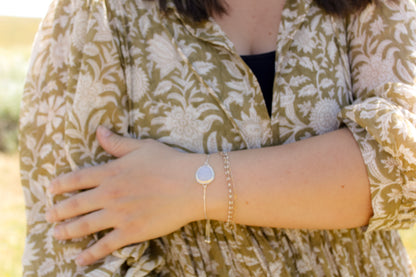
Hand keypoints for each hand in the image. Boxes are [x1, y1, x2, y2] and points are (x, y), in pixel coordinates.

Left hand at [45, 126, 202, 265]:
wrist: (192, 185)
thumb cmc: (169, 162)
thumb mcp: (141, 147)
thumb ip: (117, 143)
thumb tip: (99, 130)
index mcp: (110, 172)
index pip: (77, 179)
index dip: (60, 185)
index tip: (51, 190)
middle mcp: (109, 194)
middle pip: (75, 205)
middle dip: (58, 211)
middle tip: (48, 216)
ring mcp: (119, 215)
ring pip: (84, 226)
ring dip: (67, 231)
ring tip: (56, 235)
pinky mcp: (131, 232)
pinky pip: (105, 246)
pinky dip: (90, 254)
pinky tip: (79, 259)